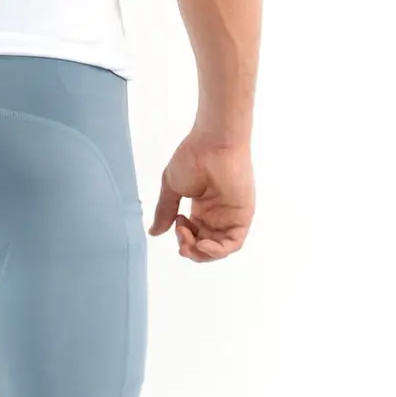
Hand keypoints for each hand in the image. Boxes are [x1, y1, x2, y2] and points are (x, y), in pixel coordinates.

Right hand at [150, 133, 253, 261]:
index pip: (194, 234)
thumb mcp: (172, 187)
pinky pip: (233, 243)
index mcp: (203, 207)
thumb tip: (153, 232)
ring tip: (190, 243)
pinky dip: (217, 251)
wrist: (214, 143)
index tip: (175, 224)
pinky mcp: (242, 216)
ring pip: (219, 248)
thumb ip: (165, 211)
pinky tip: (203, 245)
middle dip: (190, 249)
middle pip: (205, 245)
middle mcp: (218, 214)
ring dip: (202, 253)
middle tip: (180, 239)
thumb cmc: (193, 157)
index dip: (183, 238)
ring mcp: (231, 216)